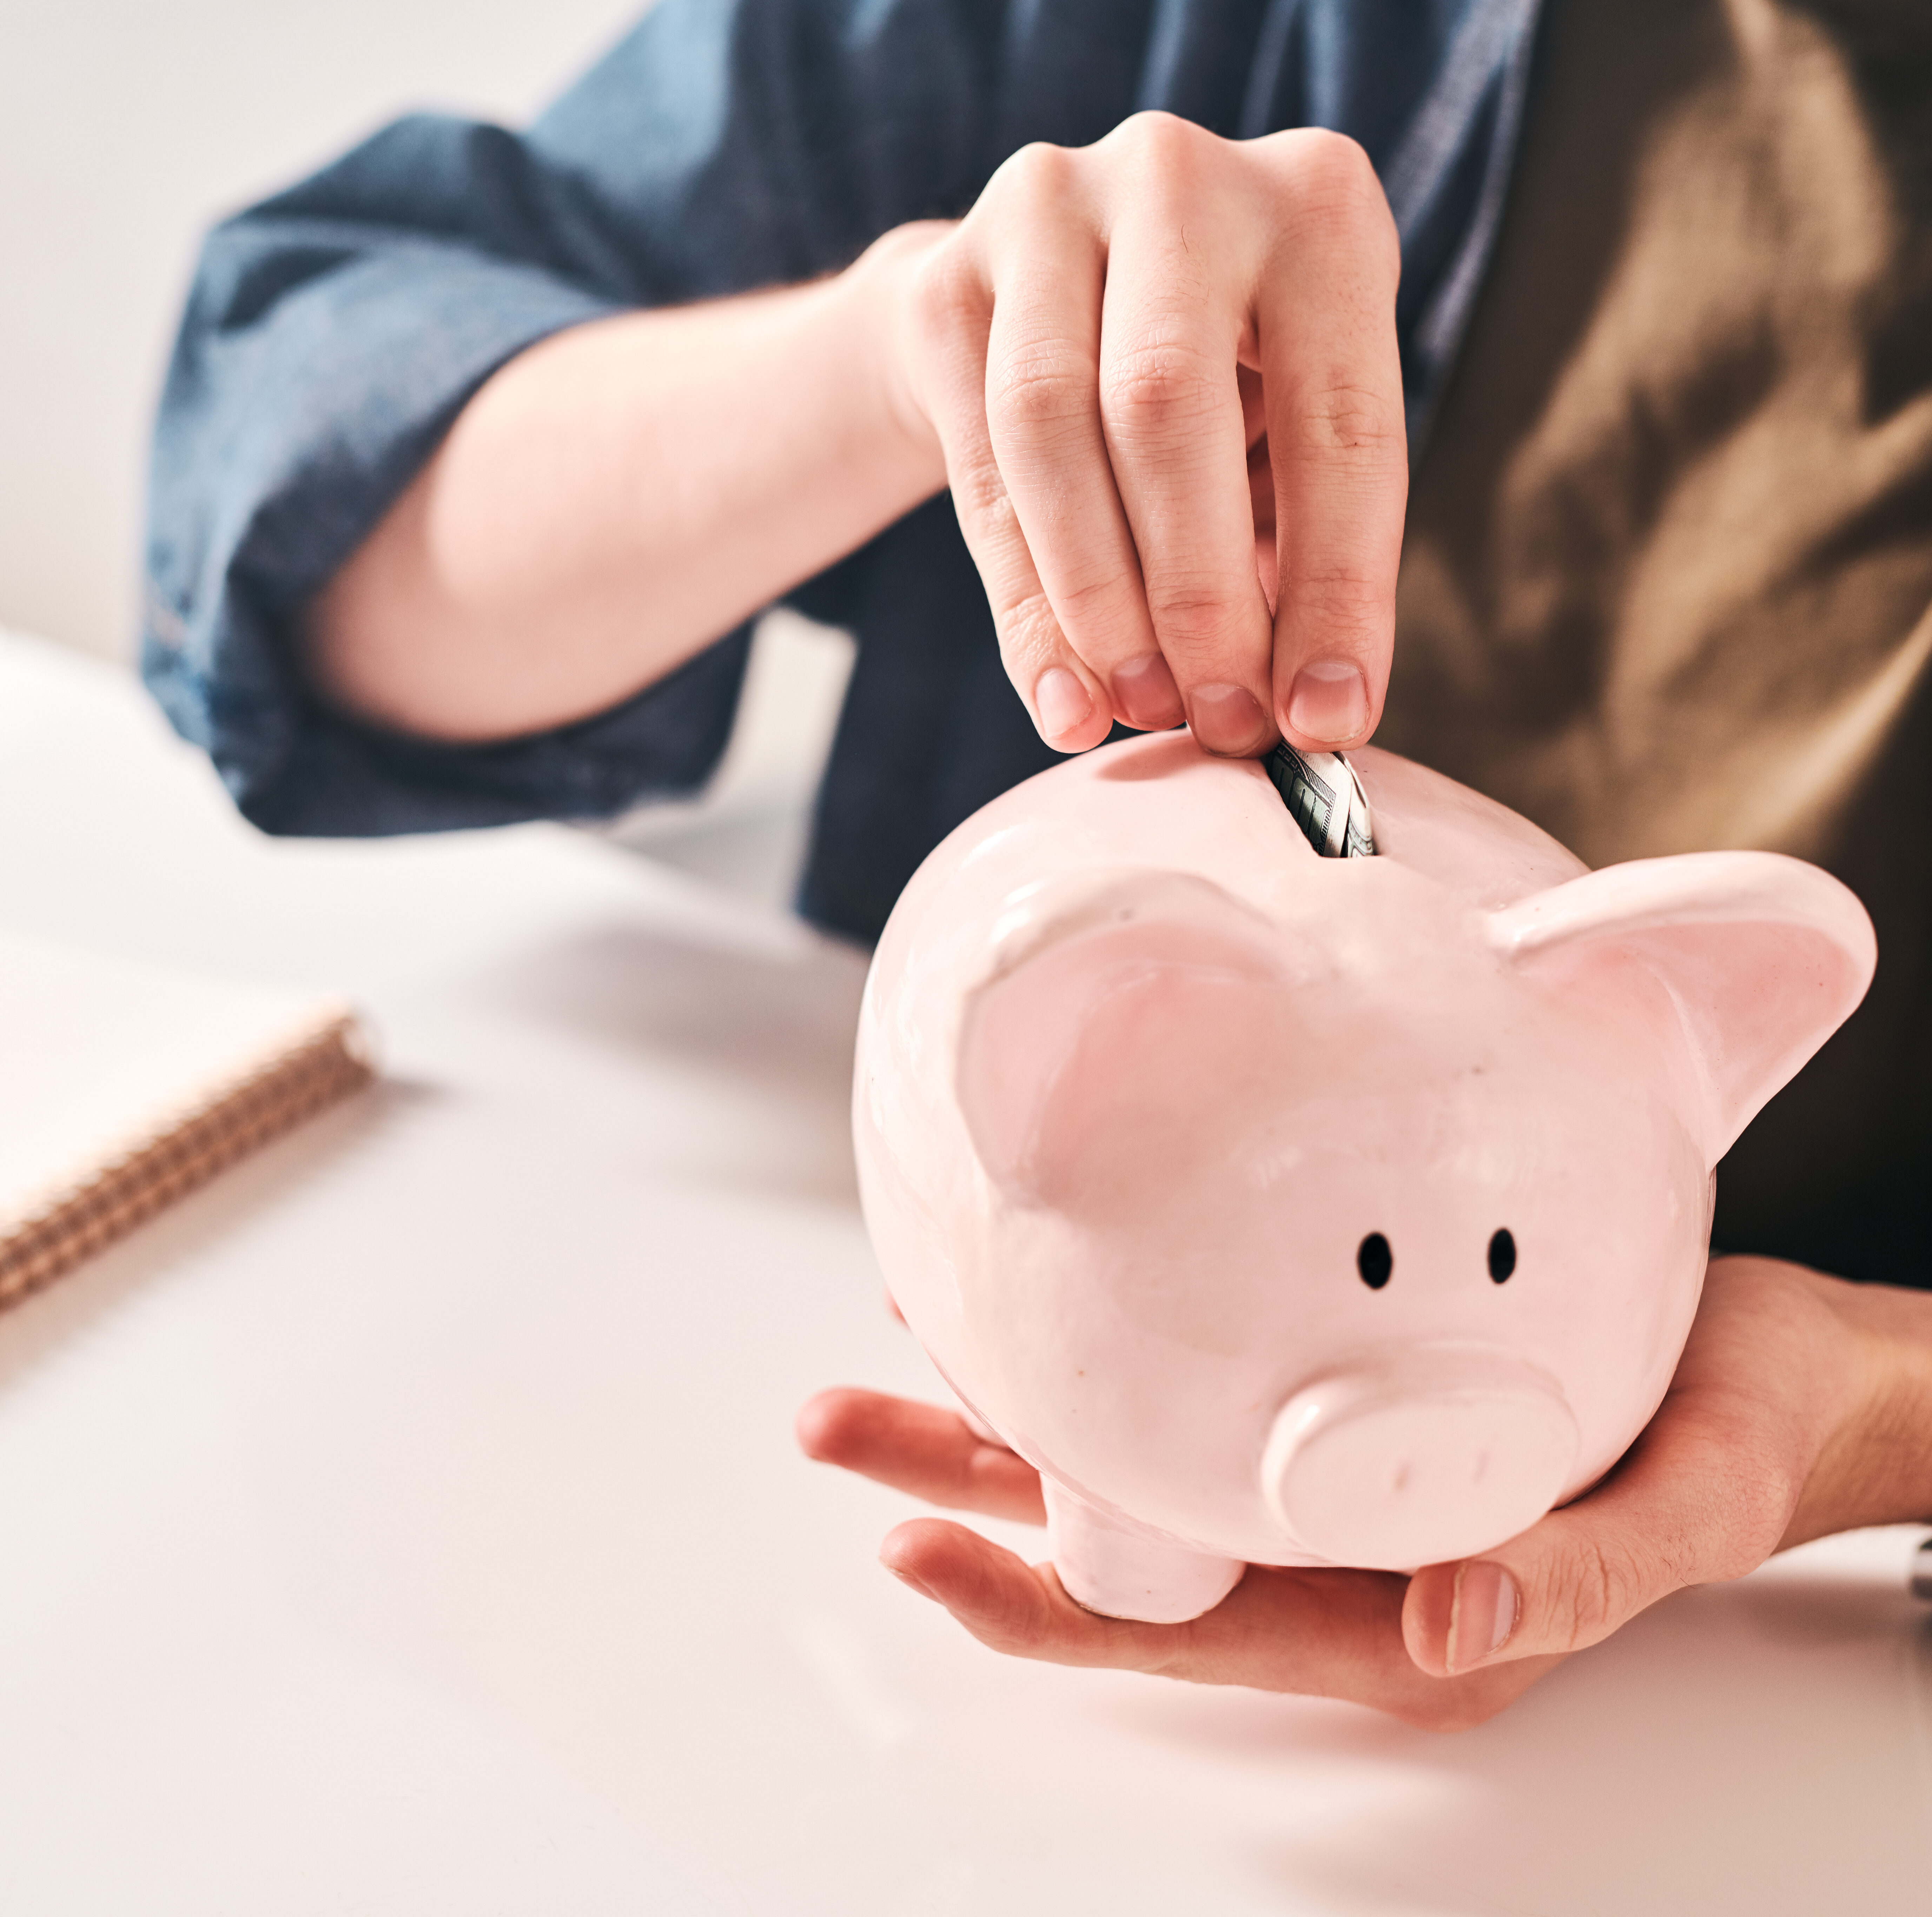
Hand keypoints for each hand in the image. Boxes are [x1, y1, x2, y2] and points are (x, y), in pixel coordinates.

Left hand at [798, 1257, 1931, 1729]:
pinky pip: (1182, 1379)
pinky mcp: (1325, 1396)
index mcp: (1391, 1613)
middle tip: (836, 1430)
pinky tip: (1022, 1286)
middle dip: (961, 1488)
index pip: (1175, 1626)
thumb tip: (1450, 1626)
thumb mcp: (1675, 1513)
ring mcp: (1315, 1474)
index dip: (1039, 1604)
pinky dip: (1092, 1340)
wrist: (1765, 1371)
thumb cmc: (1731, 1440)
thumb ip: (1568, 1578)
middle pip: (1109, 1538)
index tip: (915, 1554)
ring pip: (1119, 1455)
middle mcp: (1327, 1554)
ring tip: (880, 1347)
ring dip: (995, 1409)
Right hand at [878, 114, 1406, 757]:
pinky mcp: (944, 281)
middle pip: (1171, 410)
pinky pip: (980, 471)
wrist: (1046, 301)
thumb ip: (1301, 552)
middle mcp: (1178, 178)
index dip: (1339, 589)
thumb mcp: (1287, 440)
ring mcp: (1044, 211)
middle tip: (1220, 722)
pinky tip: (1063, 701)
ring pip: (1052, 434)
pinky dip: (1026, 609)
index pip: (1342, 422)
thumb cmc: (1214, 391)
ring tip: (1139, 711)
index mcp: (1316, 207)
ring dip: (1101, 603)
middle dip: (1201, 597)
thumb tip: (1310, 715)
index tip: (1327, 718)